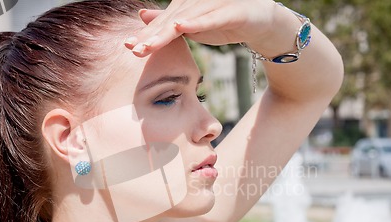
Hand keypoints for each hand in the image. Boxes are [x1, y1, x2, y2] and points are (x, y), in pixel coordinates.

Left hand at [124, 0, 276, 56]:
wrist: (262, 21)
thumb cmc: (226, 21)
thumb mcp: (194, 25)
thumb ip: (168, 21)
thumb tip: (143, 16)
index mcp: (187, 7)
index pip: (164, 22)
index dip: (146, 33)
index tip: (128, 45)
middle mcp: (197, 3)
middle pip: (171, 20)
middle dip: (152, 35)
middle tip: (134, 47)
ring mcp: (215, 5)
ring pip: (187, 19)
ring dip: (168, 30)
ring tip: (151, 42)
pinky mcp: (232, 11)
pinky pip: (212, 17)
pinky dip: (197, 22)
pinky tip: (182, 26)